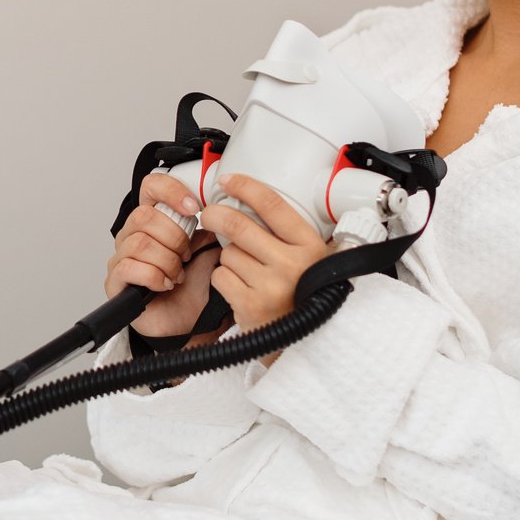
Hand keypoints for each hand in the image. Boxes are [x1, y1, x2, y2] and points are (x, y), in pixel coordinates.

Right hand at [104, 169, 223, 338]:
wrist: (188, 318)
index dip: (170, 191)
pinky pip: (129, 267)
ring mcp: (121, 257)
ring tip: (177, 275)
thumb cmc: (193, 285)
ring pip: (140, 244)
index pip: (151, 187)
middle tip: (186, 255)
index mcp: (153, 220)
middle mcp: (132, 235)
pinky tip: (165, 284)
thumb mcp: (207, 249)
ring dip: (167, 261)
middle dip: (174, 238)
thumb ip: (208, 225)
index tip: (192, 208)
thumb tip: (215, 207)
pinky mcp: (116, 281)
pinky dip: (154, 276)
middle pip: (144, 217)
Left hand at [200, 173, 334, 332]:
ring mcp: (270, 286)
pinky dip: (224, 279)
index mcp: (309, 246)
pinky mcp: (250, 305)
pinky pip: (221, 276)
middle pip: (239, 225)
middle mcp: (292, 264)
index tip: (227, 180)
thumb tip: (250, 200)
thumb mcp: (310, 258)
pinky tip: (241, 288)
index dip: (246, 186)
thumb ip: (288, 233)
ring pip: (229, 253)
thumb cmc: (304, 292)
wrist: (305, 339)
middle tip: (209, 214)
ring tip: (248, 271)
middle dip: (216, 215)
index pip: (272, 205)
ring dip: (229, 257)